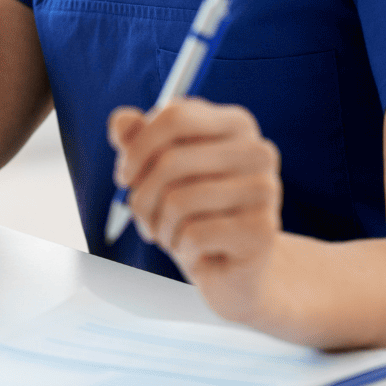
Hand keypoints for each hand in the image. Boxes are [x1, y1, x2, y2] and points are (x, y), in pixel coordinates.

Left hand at [108, 98, 282, 322]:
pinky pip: (195, 235)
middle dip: (142, 196)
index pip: (176, 117)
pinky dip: (181, 248)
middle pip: (171, 161)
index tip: (125, 177)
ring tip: (168, 236)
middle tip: (143, 217)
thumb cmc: (192, 212)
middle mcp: (258, 151)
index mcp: (236, 124)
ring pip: (179, 200)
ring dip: (159, 227)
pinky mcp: (262, 230)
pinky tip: (192, 251)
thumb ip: (138, 141)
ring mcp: (265, 190)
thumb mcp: (159, 172)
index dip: (138, 148)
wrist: (230, 267)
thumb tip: (121, 121)